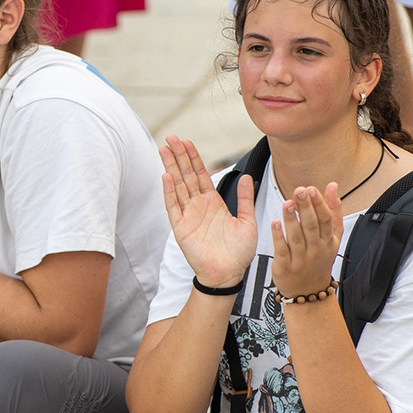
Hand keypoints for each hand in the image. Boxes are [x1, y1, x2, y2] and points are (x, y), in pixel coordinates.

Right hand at [159, 136, 257, 291]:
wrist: (229, 274)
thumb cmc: (238, 252)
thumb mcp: (248, 221)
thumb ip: (244, 198)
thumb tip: (246, 176)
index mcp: (212, 203)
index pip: (200, 174)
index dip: (193, 157)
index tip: (187, 142)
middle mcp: (198, 206)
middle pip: (185, 175)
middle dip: (179, 156)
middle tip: (171, 137)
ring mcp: (188, 216)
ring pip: (177, 186)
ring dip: (171, 167)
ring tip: (164, 149)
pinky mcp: (181, 228)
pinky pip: (173, 206)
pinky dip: (169, 191)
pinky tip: (166, 176)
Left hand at [271, 183, 343, 299]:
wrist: (309, 292)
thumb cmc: (319, 261)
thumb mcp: (332, 237)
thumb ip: (333, 211)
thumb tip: (332, 187)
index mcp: (327, 241)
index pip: (325, 220)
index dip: (319, 204)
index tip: (312, 189)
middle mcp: (315, 249)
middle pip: (311, 226)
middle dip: (305, 207)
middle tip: (299, 191)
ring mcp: (300, 259)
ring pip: (296, 237)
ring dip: (292, 219)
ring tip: (287, 204)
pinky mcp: (285, 266)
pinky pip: (282, 250)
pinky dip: (278, 236)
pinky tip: (275, 223)